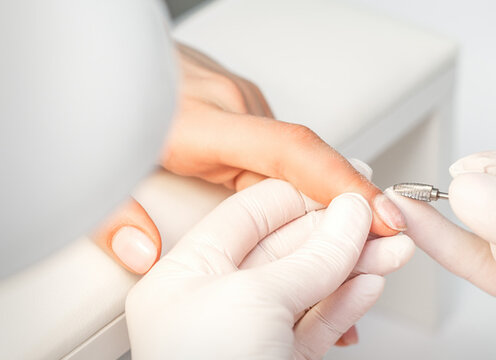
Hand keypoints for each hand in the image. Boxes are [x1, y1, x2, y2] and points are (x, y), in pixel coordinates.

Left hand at [93, 43, 403, 273]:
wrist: (116, 56)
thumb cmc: (116, 99)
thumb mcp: (108, 163)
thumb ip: (117, 215)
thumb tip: (142, 252)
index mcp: (206, 122)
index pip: (291, 151)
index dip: (341, 184)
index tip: (376, 213)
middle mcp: (239, 109)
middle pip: (311, 163)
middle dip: (351, 208)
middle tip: (381, 248)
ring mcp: (248, 106)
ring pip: (304, 161)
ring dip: (329, 201)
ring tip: (352, 244)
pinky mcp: (251, 110)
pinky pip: (289, 154)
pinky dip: (307, 186)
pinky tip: (310, 217)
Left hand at [126, 179, 413, 358]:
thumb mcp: (256, 301)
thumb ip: (311, 255)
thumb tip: (349, 215)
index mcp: (185, 277)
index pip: (252, 214)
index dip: (305, 197)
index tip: (349, 189)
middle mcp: (215, 302)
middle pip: (290, 248)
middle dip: (342, 232)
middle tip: (384, 220)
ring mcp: (251, 334)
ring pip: (313, 284)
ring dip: (357, 264)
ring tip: (395, 248)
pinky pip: (319, 320)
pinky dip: (349, 299)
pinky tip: (372, 280)